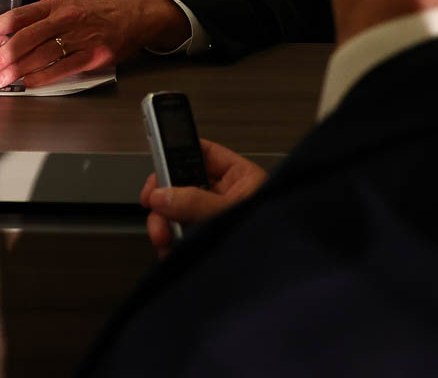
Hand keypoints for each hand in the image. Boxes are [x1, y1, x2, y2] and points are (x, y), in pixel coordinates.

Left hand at [0, 0, 189, 88]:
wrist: (133, 16)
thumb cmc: (95, 12)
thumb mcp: (66, 4)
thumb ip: (40, 18)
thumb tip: (8, 35)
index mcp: (56, 4)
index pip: (20, 15)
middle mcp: (66, 18)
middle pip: (26, 38)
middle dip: (1, 57)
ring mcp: (80, 38)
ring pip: (41, 55)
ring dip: (16, 71)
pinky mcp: (93, 56)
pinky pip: (62, 69)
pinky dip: (42, 77)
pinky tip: (27, 83)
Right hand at [139, 138, 266, 255]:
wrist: (282, 284)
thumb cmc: (273, 239)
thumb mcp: (232, 213)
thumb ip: (198, 202)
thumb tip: (164, 194)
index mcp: (239, 178)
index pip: (204, 153)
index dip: (178, 153)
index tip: (157, 163)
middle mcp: (223, 197)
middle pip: (181, 184)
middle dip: (163, 199)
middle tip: (155, 208)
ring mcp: (211, 221)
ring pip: (175, 213)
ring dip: (163, 225)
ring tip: (166, 239)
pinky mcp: (203, 244)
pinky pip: (177, 237)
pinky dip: (168, 244)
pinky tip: (171, 251)